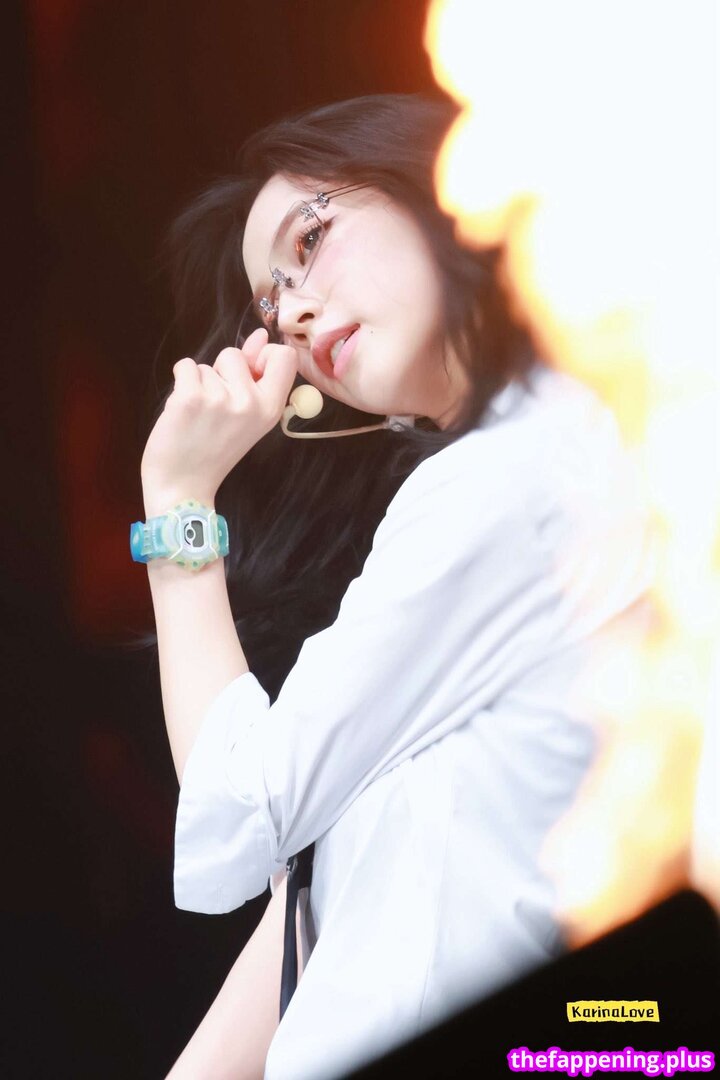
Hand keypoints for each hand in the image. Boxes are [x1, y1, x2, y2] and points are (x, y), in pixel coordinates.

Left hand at [141, 329, 297, 513]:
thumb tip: (261, 336)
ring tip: (199, 414)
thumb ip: (255, 375)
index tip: (248, 373)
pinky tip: (182, 409)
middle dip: (220, 372)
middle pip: (235, 354)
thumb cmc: (213, 450)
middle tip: (216, 407)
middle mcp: (250, 402)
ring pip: (206, 364)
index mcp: (271, 409)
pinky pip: (184, 366)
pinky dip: (180, 382)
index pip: (284, 356)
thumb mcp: (246, 416)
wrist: (183, 485)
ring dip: (198, 383)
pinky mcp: (190, 397)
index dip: (262, 356)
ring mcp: (220, 399)